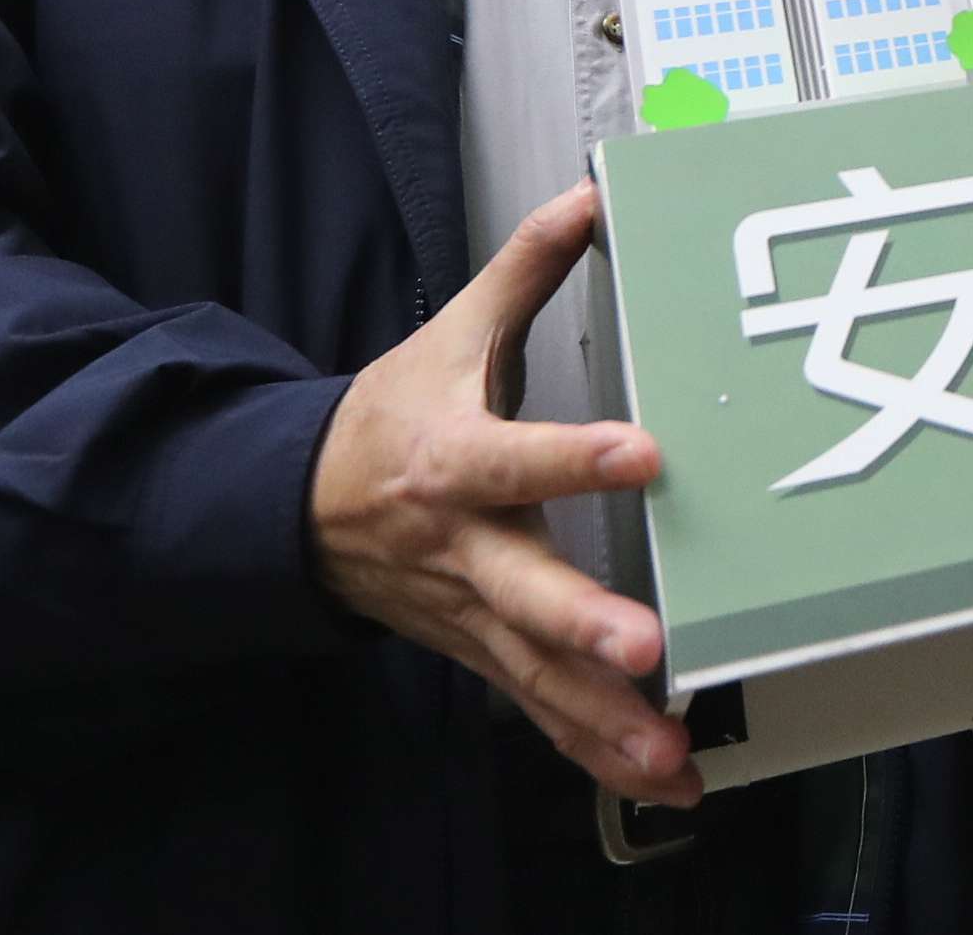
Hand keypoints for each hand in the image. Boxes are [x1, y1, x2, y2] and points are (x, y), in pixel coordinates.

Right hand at [311, 180, 696, 806]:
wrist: (301, 513)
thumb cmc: (392, 419)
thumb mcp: (450, 335)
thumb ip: (524, 269)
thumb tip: (590, 192)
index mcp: (453, 462)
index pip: (517, 456)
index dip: (575, 455)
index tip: (646, 453)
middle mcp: (461, 550)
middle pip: (523, 592)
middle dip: (583, 626)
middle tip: (648, 649)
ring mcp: (471, 615)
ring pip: (536, 676)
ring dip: (604, 720)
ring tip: (672, 753)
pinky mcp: (485, 657)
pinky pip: (542, 712)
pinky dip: (597, 751)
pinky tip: (664, 779)